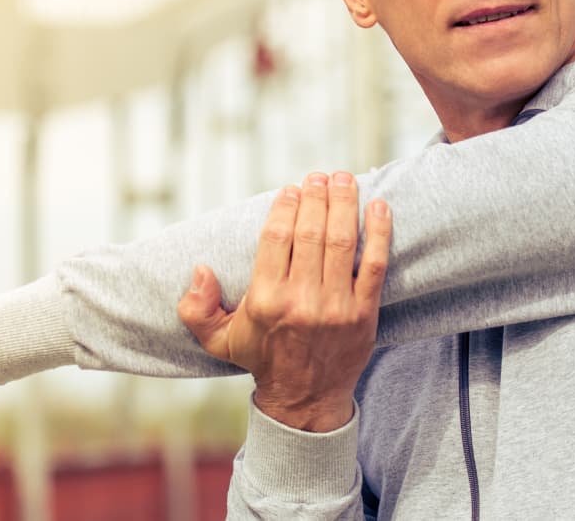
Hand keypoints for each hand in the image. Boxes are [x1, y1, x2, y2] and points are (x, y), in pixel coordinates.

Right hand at [177, 171, 391, 431]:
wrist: (306, 399)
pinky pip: (375, 265)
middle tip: (319, 176)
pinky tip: (378, 206)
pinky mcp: (364, 314)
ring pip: (342, 241)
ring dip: (344, 203)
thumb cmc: (262, 358)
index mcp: (266, 300)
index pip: (277, 237)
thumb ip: (196, 307)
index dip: (285, 206)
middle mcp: (301, 301)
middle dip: (316, 196)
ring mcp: (336, 307)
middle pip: (311, 232)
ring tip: (344, 179)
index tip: (291, 189)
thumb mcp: (218, 339)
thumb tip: (199, 268)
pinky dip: (378, 232)